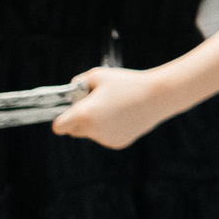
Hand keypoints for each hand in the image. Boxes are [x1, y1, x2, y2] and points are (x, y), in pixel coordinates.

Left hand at [52, 66, 176, 148]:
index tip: (68, 111)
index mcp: (84, 114)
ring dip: (95, 124)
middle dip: (78, 119)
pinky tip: (123, 116)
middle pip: (74, 130)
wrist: (158, 96)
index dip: (61, 118)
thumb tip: (71, 92)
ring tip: (113, 107)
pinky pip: (105, 136)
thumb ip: (78, 83)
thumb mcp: (98, 75)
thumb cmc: (127, 83)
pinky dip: (109, 128)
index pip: (59, 126)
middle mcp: (93, 130)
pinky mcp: (118, 143)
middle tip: (93, 104)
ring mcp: (106, 139)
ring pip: (91, 133)